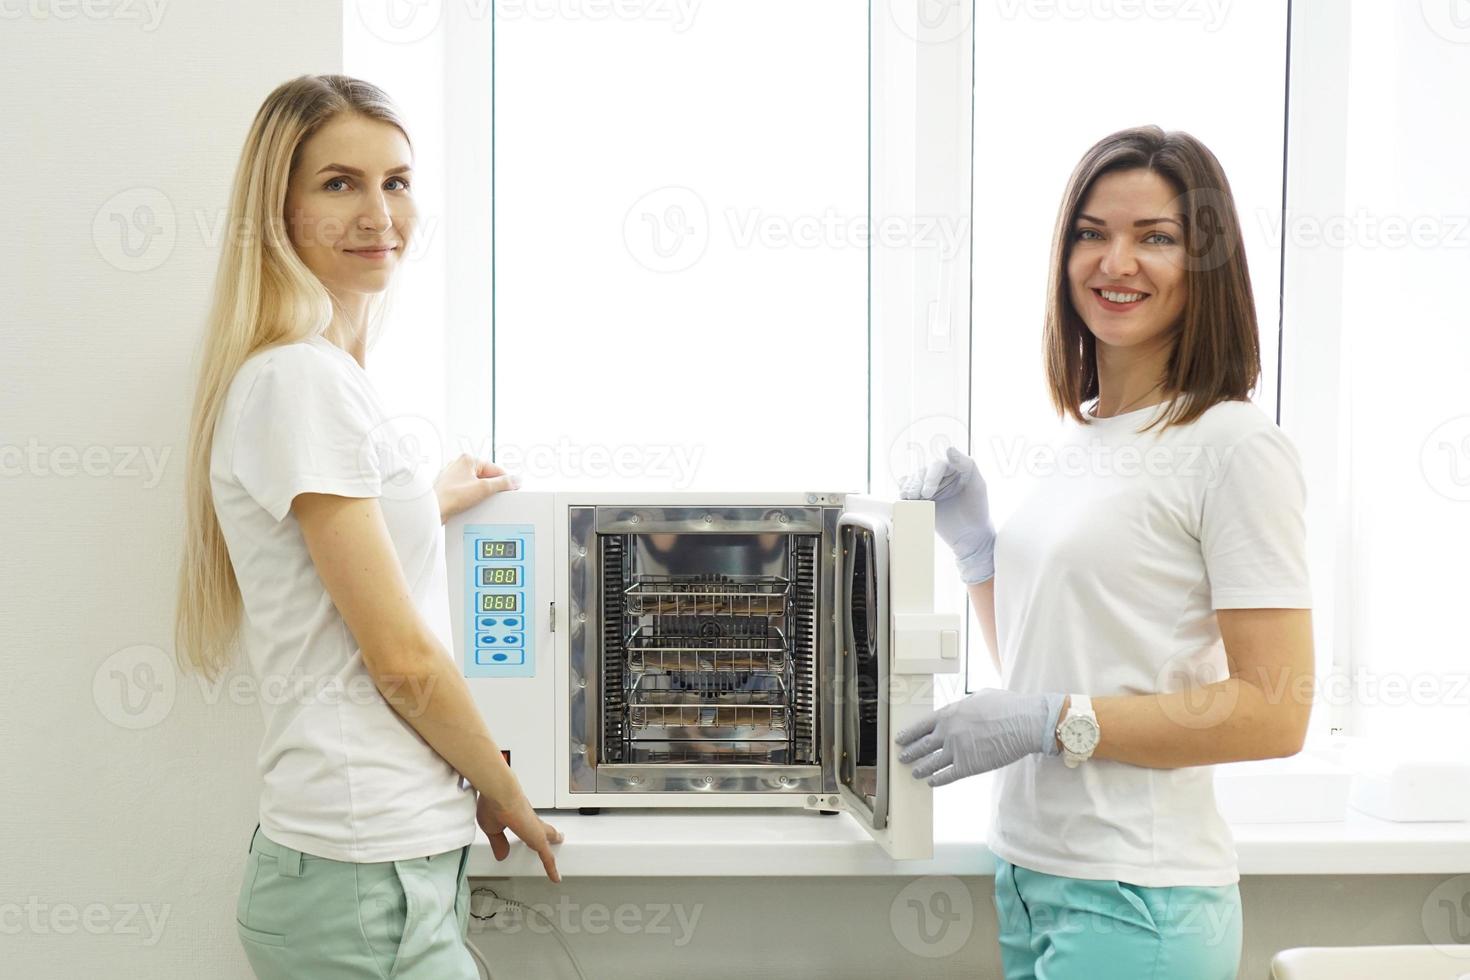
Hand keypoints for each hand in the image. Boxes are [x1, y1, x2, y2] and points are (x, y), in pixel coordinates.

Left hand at [434, 454, 518, 522]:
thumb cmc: (451, 496)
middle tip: (496, 496)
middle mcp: (459, 465)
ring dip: (482, 493)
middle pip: (486, 476)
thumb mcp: (483, 488)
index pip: (495, 468)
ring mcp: (453, 477)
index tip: (513, 488)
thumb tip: (516, 480)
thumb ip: (503, 483)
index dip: (505, 479)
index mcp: (467, 459)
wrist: (432, 510)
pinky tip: (472, 504)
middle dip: (493, 487)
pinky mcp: (450, 488)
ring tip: (481, 501)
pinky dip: (472, 498)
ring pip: (477, 484)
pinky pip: (468, 491)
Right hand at [476, 791, 563, 882]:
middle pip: (543, 829)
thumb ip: (498, 842)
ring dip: (552, 842)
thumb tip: (501, 855)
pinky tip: (556, 878)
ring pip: (547, 839)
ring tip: (559, 845)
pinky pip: (548, 858)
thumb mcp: (492, 828)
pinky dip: (551, 868)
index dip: (529, 829)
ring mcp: (535, 829)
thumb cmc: (492, 803)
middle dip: (549, 834)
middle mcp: (529, 820)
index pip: (527, 824)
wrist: (499, 793)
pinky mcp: (538, 839)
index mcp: (518, 816)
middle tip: (557, 837)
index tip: (529, 830)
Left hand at [894, 688, 1066, 785]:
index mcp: (948, 714)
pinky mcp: (968, 766)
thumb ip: (965, 704)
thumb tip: (962, 707)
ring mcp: (956, 750)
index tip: (900, 739)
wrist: (1024, 722)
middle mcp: (947, 732)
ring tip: (914, 772)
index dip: (909, 734)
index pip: (921, 726)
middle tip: (902, 757)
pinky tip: (932, 782)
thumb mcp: (980, 696)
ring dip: (920, 768)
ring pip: (930, 763)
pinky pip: (947, 776)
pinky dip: (937, 780)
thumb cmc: (1007, 706)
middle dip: (909, 753)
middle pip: (921, 746)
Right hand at [898, 446, 996, 583]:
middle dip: (916, 485)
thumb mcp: (978, 486)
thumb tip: (949, 449)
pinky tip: (905, 504)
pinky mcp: (921, 501)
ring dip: (907, 490)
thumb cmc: (978, 510)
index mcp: (953, 468)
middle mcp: (939, 476)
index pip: (937, 466)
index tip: (928, 492)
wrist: (970, 537)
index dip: (930, 478)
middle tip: (920, 498)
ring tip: (910, 501)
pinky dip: (903, 498)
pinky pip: (906, 495)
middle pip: (921, 473)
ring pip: (911, 482)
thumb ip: (967, 464)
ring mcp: (928, 488)